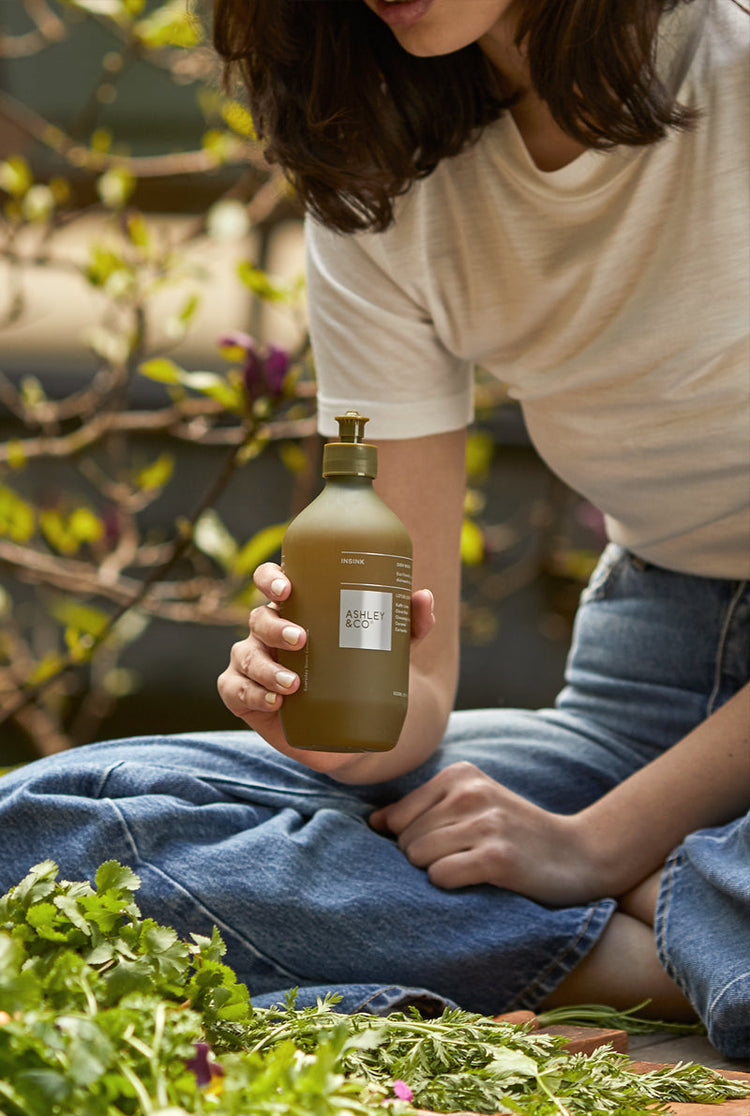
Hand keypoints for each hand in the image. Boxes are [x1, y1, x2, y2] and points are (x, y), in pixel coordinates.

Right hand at [217, 561, 435, 771]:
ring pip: (246, 654)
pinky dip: (250, 692)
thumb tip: (424, 597)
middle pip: (259, 618)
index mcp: (295, 609)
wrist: (351, 731)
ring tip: (293, 685)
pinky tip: (273, 700)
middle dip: (275, 627)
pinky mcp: (244, 695)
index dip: (271, 578)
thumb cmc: (362, 673)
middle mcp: (268, 632)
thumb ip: (407, 623)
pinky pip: (234, 689)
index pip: (271, 581)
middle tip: (301, 639)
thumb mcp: (389, 648)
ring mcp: (252, 663)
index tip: (288, 587)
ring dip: (266, 668)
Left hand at [369, 761, 610, 905]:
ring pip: (418, 858)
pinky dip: (451, 886)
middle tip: (460, 862)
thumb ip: (424, 810)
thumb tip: (373, 822)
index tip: (444, 848)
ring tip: (469, 869)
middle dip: (422, 860)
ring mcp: (485, 823)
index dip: (411, 841)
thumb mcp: (473, 806)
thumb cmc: (518, 834)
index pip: (398, 815)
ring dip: (437, 873)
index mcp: (460, 774)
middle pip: (406, 839)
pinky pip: (440, 876)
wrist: (582, 854)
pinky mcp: (497, 857)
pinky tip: (478, 880)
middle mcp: (470, 792)